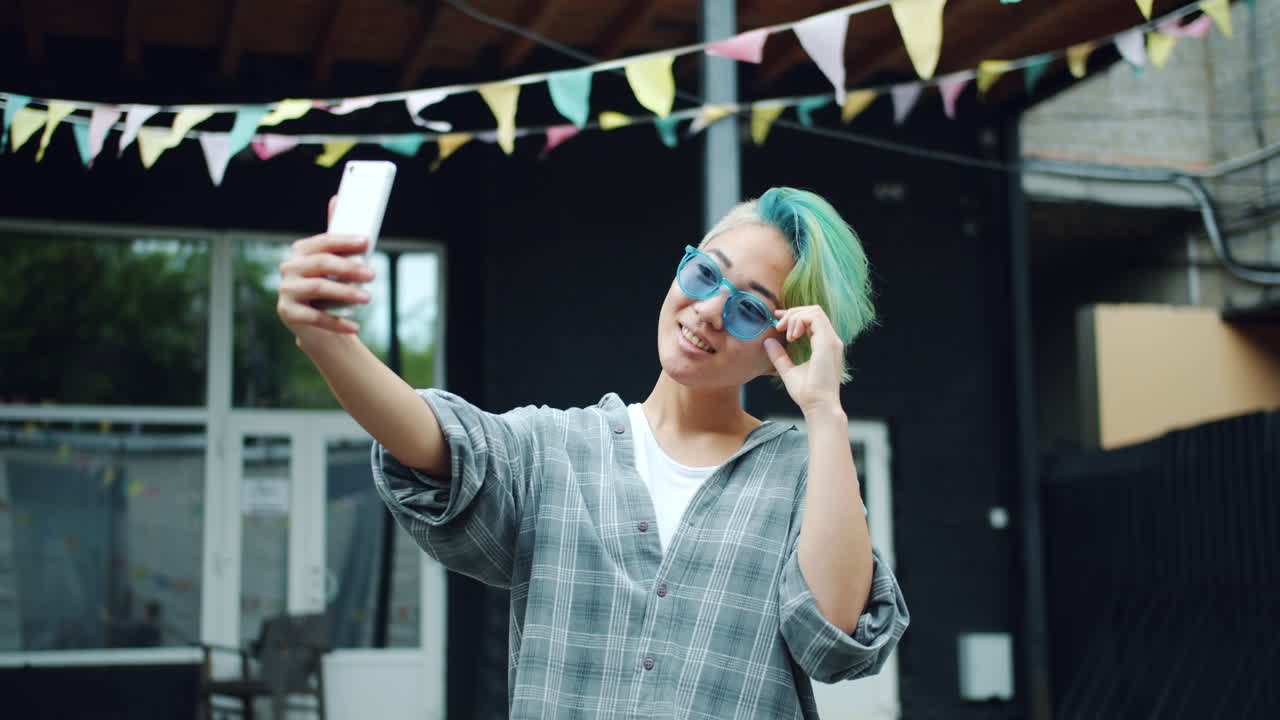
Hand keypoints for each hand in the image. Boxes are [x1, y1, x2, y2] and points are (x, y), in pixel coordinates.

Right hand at [276, 196, 375, 336]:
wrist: (318, 324)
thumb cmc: (331, 286)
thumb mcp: (336, 262)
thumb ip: (338, 237)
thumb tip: (337, 198)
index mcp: (301, 250)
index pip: (323, 241)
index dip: (345, 240)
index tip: (366, 242)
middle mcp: (289, 267)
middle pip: (321, 263)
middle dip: (349, 268)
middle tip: (372, 274)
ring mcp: (286, 290)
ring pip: (318, 288)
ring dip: (345, 293)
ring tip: (367, 298)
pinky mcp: (287, 312)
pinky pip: (314, 317)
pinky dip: (337, 322)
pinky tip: (355, 326)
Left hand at [763, 305, 843, 415]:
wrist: (818, 406)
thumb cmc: (807, 393)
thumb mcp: (788, 370)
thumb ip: (779, 356)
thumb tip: (768, 342)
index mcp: (824, 344)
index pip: (813, 318)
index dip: (794, 315)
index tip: (778, 320)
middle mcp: (831, 340)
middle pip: (814, 310)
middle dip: (792, 313)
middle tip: (778, 325)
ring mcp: (831, 340)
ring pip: (814, 311)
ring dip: (795, 316)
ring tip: (784, 332)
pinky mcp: (828, 343)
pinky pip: (814, 318)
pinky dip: (799, 321)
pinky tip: (791, 336)